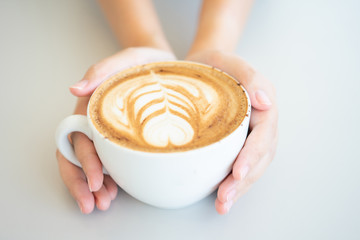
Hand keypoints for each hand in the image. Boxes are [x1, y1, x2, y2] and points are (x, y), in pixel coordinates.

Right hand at [56, 47, 175, 212]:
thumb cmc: (146, 62)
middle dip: (83, 183)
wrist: (167, 67)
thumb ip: (101, 70)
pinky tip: (114, 192)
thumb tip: (74, 89)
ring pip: (91, 164)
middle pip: (77, 157)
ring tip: (104, 203)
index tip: (95, 181)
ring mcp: (108, 133)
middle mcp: (95, 123)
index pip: (76, 139)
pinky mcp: (123, 139)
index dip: (81, 163)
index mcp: (90, 108)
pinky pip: (110, 162)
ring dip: (94, 187)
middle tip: (95, 204)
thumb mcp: (128, 59)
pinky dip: (109, 180)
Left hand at [187, 50, 277, 213]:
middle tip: (224, 198)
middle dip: (243, 180)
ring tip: (223, 205)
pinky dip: (234, 182)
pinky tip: (222, 196)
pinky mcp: (238, 141)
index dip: (251, 155)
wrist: (201, 66)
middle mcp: (261, 121)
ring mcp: (251, 133)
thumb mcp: (226, 60)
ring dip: (239, 187)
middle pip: (259, 156)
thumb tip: (266, 102)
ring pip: (253, 165)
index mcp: (262, 103)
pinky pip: (241, 164)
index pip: (262, 134)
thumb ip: (248, 75)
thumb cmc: (212, 63)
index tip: (237, 172)